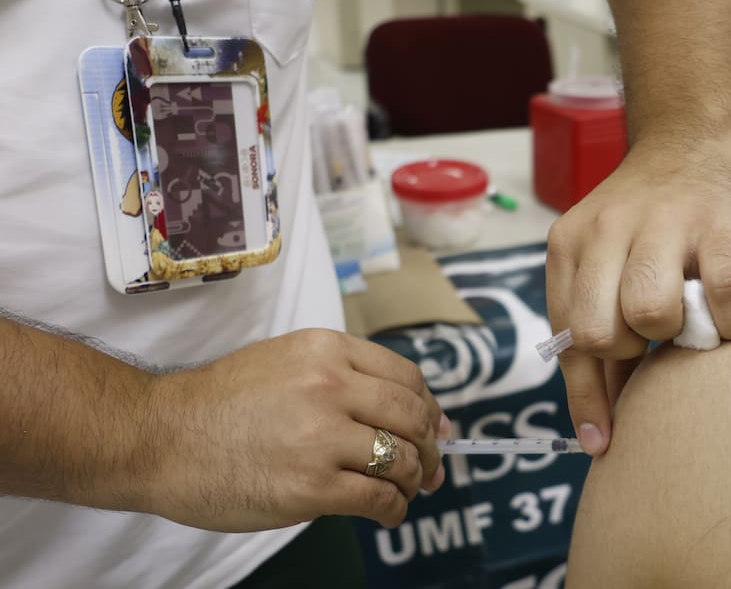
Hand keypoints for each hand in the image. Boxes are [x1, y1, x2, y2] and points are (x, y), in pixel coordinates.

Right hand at [142, 329, 448, 531]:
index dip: (430, 408)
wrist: (159, 437)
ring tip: (404, 491)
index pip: (407, 378)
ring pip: (403, 460)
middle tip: (431, 467)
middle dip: (431, 448)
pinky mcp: (311, 486)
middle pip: (413, 418)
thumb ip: (341, 378)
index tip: (437, 429)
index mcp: (327, 350)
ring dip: (415, 481)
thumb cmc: (219, 404)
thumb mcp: (285, 362)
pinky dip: (394, 510)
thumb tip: (405, 411)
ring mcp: (322, 437)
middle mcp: (331, 386)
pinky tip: (387, 513)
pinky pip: (379, 499)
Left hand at [546, 134, 730, 455]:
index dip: (584, 398)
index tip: (602, 443)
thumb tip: (602, 425)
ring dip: (676, 334)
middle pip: (597, 332)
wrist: (693, 142)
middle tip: (654, 336)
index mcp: (569, 245)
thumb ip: (601, 328)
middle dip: (628, 353)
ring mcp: (663, 223)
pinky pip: (722, 295)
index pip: (565, 338)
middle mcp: (606, 231)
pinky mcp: (718, 224)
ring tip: (689, 317)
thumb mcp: (606, 262)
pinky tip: (728, 312)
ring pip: (649, 312)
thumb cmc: (650, 222)